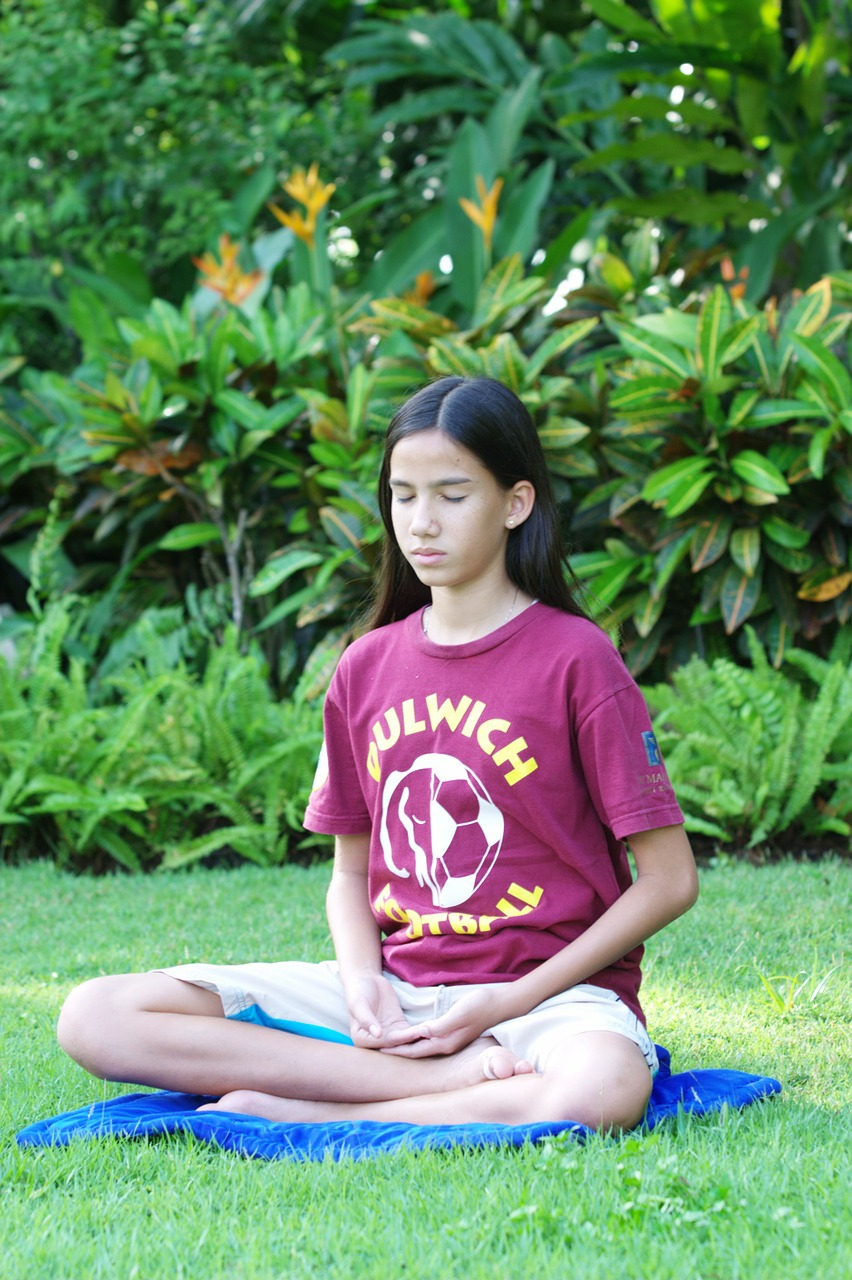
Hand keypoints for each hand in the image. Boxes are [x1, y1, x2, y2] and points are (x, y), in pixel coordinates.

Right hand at [345, 972, 425, 1049]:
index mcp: (363, 1040)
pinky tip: (433, 1026)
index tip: (415, 1033)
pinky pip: (411, 1031)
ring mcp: (389, 1034)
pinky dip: (421, 1029)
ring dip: (420, 1036)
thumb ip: (366, 1020)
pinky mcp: (399, 1027)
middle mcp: (376, 1041)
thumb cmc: (358, 991)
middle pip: (397, 1043)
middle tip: (430, 1035)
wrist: (366, 979)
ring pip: (406, 1039)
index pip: (385, 1042)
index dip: (400, 1039)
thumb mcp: (359, 1004)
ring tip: (435, 1031)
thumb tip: (377, 1035)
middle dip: (414, 1040)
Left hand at [379, 989, 495, 1058]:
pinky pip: (428, 1038)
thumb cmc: (480, 1005)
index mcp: (445, 1043)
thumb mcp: (460, 1013)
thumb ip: (441, 1026)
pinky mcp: (452, 1033)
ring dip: (405, 1045)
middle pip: (415, 1051)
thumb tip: (422, 1033)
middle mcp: (446, 1045)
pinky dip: (416, 1038)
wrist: (499, 1003)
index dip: (396, 1049)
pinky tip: (410, 1034)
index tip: (379, 1048)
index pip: (414, 1050)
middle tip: (377, 1047)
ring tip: (388, 1043)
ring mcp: (449, 1040)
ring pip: (421, 1046)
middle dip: (397, 1049)